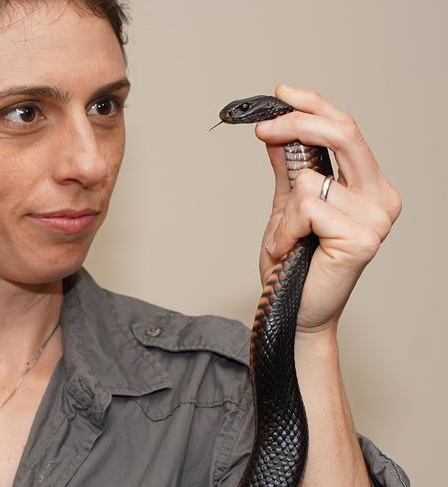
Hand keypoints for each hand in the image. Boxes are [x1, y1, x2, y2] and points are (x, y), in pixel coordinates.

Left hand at [254, 85, 401, 332]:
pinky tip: (290, 251)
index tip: (281, 92)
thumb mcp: (286, 207)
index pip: (347, 129)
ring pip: (309, 178)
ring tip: (286, 240)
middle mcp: (381, 198)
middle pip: (342, 133)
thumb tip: (275, 131)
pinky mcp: (361, 238)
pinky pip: (304, 208)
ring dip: (282, 212)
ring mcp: (376, 218)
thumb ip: (287, 169)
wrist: (293, 312)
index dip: (314, 105)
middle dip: (296, 123)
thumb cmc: (294, 265)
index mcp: (368, 186)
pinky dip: (284, 229)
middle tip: (263, 128)